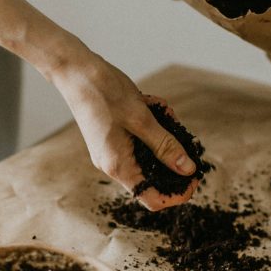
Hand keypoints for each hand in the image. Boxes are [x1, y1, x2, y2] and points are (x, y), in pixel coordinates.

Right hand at [48, 50, 198, 210]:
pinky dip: (150, 125)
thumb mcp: (142, 119)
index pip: (152, 199)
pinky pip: (139, 140)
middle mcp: (112, 164)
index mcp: (118, 166)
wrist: (75, 71)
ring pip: (148, 154)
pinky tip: (151, 104)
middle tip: (181, 132)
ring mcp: (111, 152)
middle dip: (172, 155)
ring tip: (163, 109)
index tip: (195, 175)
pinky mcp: (111, 139)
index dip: (177, 193)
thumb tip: (188, 170)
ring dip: (162, 134)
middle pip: (152, 177)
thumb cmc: (104, 92)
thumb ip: (165, 146)